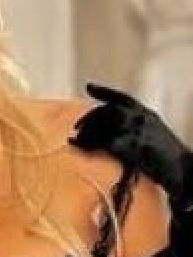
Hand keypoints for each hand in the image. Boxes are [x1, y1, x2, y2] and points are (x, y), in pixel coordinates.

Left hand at [68, 82, 192, 206]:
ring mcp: (139, 130)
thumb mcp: (152, 135)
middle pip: (108, 111)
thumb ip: (135, 129)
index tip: (89, 86)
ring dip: (88, 133)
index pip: (121, 97)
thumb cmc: (165, 158)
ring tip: (76, 141)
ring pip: (105, 125)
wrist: (182, 169)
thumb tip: (112, 136)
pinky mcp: (136, 146)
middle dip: (88, 119)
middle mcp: (142, 117)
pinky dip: (93, 146)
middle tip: (75, 129)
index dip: (104, 91)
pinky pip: (109, 143)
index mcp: (146, 113)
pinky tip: (85, 150)